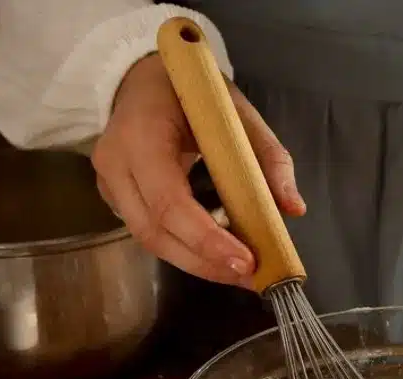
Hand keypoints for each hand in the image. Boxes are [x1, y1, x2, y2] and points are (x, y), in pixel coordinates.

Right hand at [91, 55, 305, 287]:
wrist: (140, 76)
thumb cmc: (193, 92)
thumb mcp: (238, 113)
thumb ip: (269, 158)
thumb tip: (294, 208)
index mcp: (141, 135)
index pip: (169, 201)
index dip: (207, 239)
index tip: (246, 260)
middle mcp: (115, 163)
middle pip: (155, 233)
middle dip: (206, 262)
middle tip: (251, 277)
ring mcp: (108, 182)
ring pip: (149, 240)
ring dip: (198, 262)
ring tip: (240, 273)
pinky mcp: (113, 196)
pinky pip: (149, 231)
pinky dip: (185, 248)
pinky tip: (217, 254)